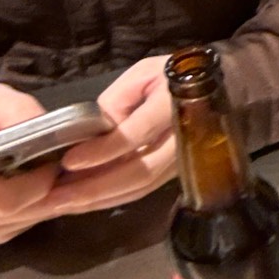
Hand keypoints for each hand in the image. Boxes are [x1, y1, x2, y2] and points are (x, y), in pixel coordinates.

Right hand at [0, 83, 68, 245]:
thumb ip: (17, 109)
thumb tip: (48, 128)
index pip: (2, 200)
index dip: (36, 183)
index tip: (53, 161)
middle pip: (21, 213)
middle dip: (50, 189)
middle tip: (64, 164)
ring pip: (29, 221)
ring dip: (50, 198)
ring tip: (54, 171)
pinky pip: (27, 226)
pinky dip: (42, 206)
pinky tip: (42, 184)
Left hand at [51, 54, 177, 210]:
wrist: (224, 88)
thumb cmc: (175, 75)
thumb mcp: (143, 74)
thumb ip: (117, 101)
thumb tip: (90, 136)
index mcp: (174, 102)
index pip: (135, 134)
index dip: (102, 150)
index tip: (69, 161)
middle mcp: (184, 138)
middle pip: (138, 172)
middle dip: (93, 188)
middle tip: (55, 197)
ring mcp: (183, 161)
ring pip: (140, 188)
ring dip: (99, 200)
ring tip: (62, 204)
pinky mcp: (176, 174)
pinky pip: (143, 191)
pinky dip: (111, 200)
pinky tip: (85, 203)